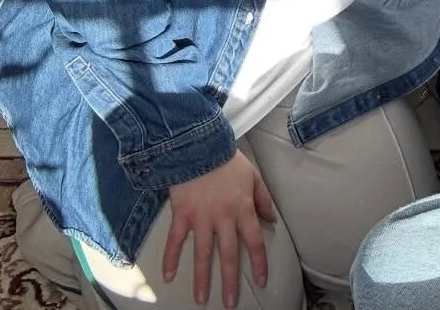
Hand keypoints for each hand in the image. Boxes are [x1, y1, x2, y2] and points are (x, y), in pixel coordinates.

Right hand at [164, 151, 276, 307]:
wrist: (199, 144)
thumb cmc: (227, 160)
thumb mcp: (253, 176)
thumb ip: (263, 199)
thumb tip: (272, 219)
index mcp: (243, 209)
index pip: (254, 241)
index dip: (258, 262)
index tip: (260, 280)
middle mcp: (223, 217)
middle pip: (229, 255)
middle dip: (230, 281)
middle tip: (229, 304)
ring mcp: (201, 217)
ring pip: (202, 253)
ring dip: (201, 278)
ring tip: (201, 299)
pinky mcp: (181, 213)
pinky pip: (175, 240)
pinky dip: (170, 258)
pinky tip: (168, 276)